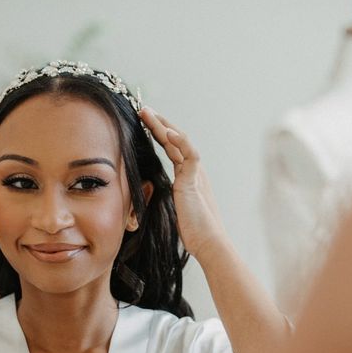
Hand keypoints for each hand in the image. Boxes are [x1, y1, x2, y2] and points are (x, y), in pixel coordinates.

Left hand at [139, 107, 226, 257]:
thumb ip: (165, 197)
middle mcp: (193, 170)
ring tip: (147, 112)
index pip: (172, 148)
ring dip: (162, 125)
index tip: (144, 122)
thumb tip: (147, 195)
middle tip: (143, 109)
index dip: (158, 134)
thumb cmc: (193, 232)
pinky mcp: (196, 180)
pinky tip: (167, 131)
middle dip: (158, 123)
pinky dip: (179, 141)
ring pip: (179, 142)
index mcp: (187, 176)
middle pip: (174, 139)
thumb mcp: (173, 209)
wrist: (209, 243)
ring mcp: (195, 174)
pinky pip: (190, 154)